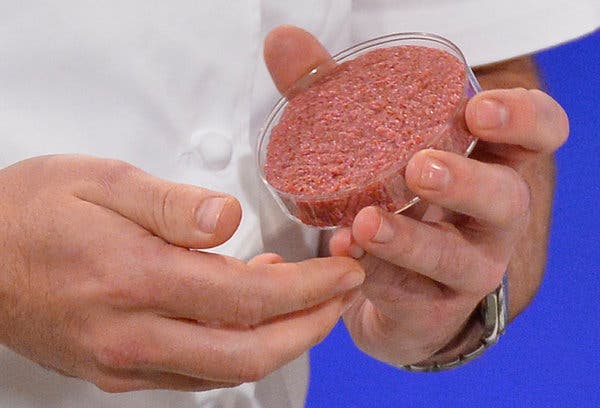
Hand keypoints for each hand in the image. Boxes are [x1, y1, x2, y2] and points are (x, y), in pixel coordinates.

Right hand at [0, 155, 362, 391]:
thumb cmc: (30, 210)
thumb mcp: (101, 180)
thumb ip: (171, 204)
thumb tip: (230, 220)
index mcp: (134, 277)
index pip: (249, 297)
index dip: (310, 288)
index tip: (344, 271)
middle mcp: (131, 333)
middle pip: (249, 352)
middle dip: (311, 327)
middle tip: (343, 295)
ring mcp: (122, 361)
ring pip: (225, 371)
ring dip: (279, 341)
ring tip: (308, 302)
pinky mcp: (115, 370)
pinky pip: (193, 373)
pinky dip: (236, 348)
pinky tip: (248, 314)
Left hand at [328, 88, 568, 364]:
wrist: (395, 285)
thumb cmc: (392, 196)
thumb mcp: (369, 141)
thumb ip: (330, 92)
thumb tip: (283, 42)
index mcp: (486, 164)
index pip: (536, 135)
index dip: (522, 120)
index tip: (477, 109)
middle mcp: (488, 218)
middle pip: (506, 198)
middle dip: (466, 183)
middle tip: (419, 169)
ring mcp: (465, 267)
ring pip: (457, 258)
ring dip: (411, 240)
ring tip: (367, 223)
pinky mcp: (431, 305)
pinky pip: (408, 293)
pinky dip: (374, 272)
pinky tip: (342, 254)